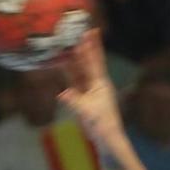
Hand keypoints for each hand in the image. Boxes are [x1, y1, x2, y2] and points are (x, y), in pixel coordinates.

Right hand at [56, 28, 124, 153]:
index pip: (95, 60)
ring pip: (80, 71)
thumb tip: (62, 94)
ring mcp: (90, 91)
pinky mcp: (84, 98)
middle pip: (88, 62)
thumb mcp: (87, 112)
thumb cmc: (101, 125)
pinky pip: (75, 81)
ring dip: (74, 58)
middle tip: (78, 31)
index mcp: (100, 84)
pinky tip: (63, 64)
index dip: (92, 45)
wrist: (107, 140)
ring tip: (68, 43)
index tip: (92, 30)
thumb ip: (74, 101)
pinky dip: (69, 73)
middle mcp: (96, 84)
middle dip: (82, 47)